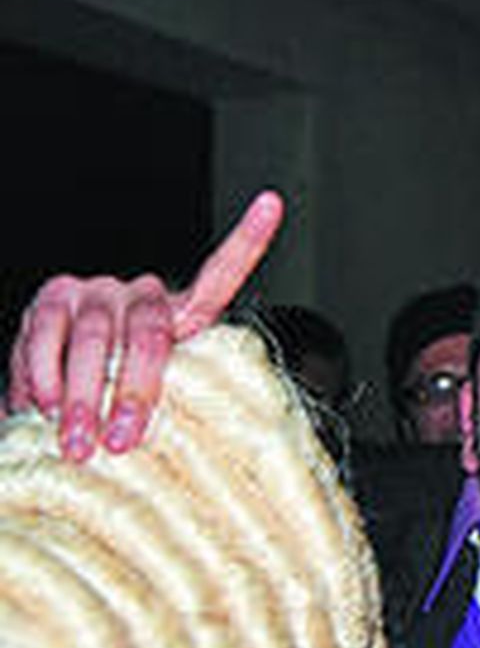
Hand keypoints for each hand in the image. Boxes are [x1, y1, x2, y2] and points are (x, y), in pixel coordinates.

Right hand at [8, 190, 283, 459]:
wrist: (67, 400)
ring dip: (82, 398)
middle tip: (120, 442)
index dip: (249, 238)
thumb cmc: (127, 404)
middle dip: (133, 394)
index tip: (272, 204)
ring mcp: (97, 292)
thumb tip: (207, 435)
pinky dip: (42, 379)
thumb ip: (179, 398)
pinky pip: (45, 338)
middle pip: (147, 334)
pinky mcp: (51, 300)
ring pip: (94, 340)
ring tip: (77, 443)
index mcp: (185, 311)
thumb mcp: (166, 399)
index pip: (222, 274)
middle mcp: (143, 292)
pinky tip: (40, 409)